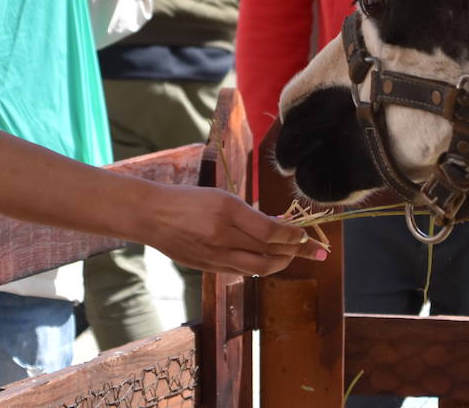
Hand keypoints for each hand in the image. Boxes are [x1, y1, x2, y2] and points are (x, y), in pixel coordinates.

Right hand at [140, 185, 325, 275]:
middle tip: (316, 250)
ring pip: (259, 268)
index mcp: (228, 212)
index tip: (307, 234)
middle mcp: (223, 236)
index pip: (271, 231)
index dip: (294, 235)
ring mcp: (215, 256)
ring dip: (282, 262)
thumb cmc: (188, 200)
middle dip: (298, 252)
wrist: (152, 215)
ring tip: (294, 256)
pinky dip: (260, 267)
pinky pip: (242, 271)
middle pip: (270, 251)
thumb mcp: (221, 198)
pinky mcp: (208, 268)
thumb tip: (279, 225)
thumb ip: (250, 215)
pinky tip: (268, 260)